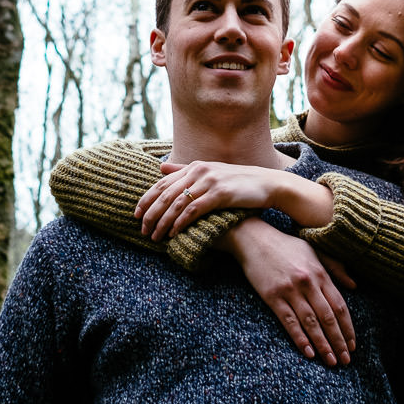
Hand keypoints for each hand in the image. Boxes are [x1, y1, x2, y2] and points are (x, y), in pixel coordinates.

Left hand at [135, 161, 284, 240]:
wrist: (267, 184)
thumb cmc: (238, 182)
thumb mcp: (209, 172)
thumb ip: (184, 170)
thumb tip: (160, 167)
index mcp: (194, 166)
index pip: (162, 183)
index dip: (146, 199)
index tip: (136, 214)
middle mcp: (199, 171)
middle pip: (165, 194)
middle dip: (150, 213)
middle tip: (142, 230)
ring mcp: (209, 181)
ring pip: (176, 203)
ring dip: (162, 222)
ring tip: (155, 236)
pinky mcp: (219, 194)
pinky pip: (193, 210)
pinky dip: (180, 222)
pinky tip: (173, 233)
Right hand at [223, 218, 356, 366]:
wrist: (254, 239)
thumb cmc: (286, 246)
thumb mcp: (314, 251)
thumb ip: (335, 268)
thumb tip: (354, 286)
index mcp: (320, 273)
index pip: (339, 306)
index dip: (348, 328)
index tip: (353, 345)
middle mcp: (308, 283)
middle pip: (328, 318)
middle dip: (339, 341)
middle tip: (346, 360)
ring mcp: (290, 290)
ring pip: (311, 323)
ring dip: (323, 345)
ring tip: (331, 361)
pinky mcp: (272, 297)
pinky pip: (289, 322)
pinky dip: (300, 339)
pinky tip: (308, 352)